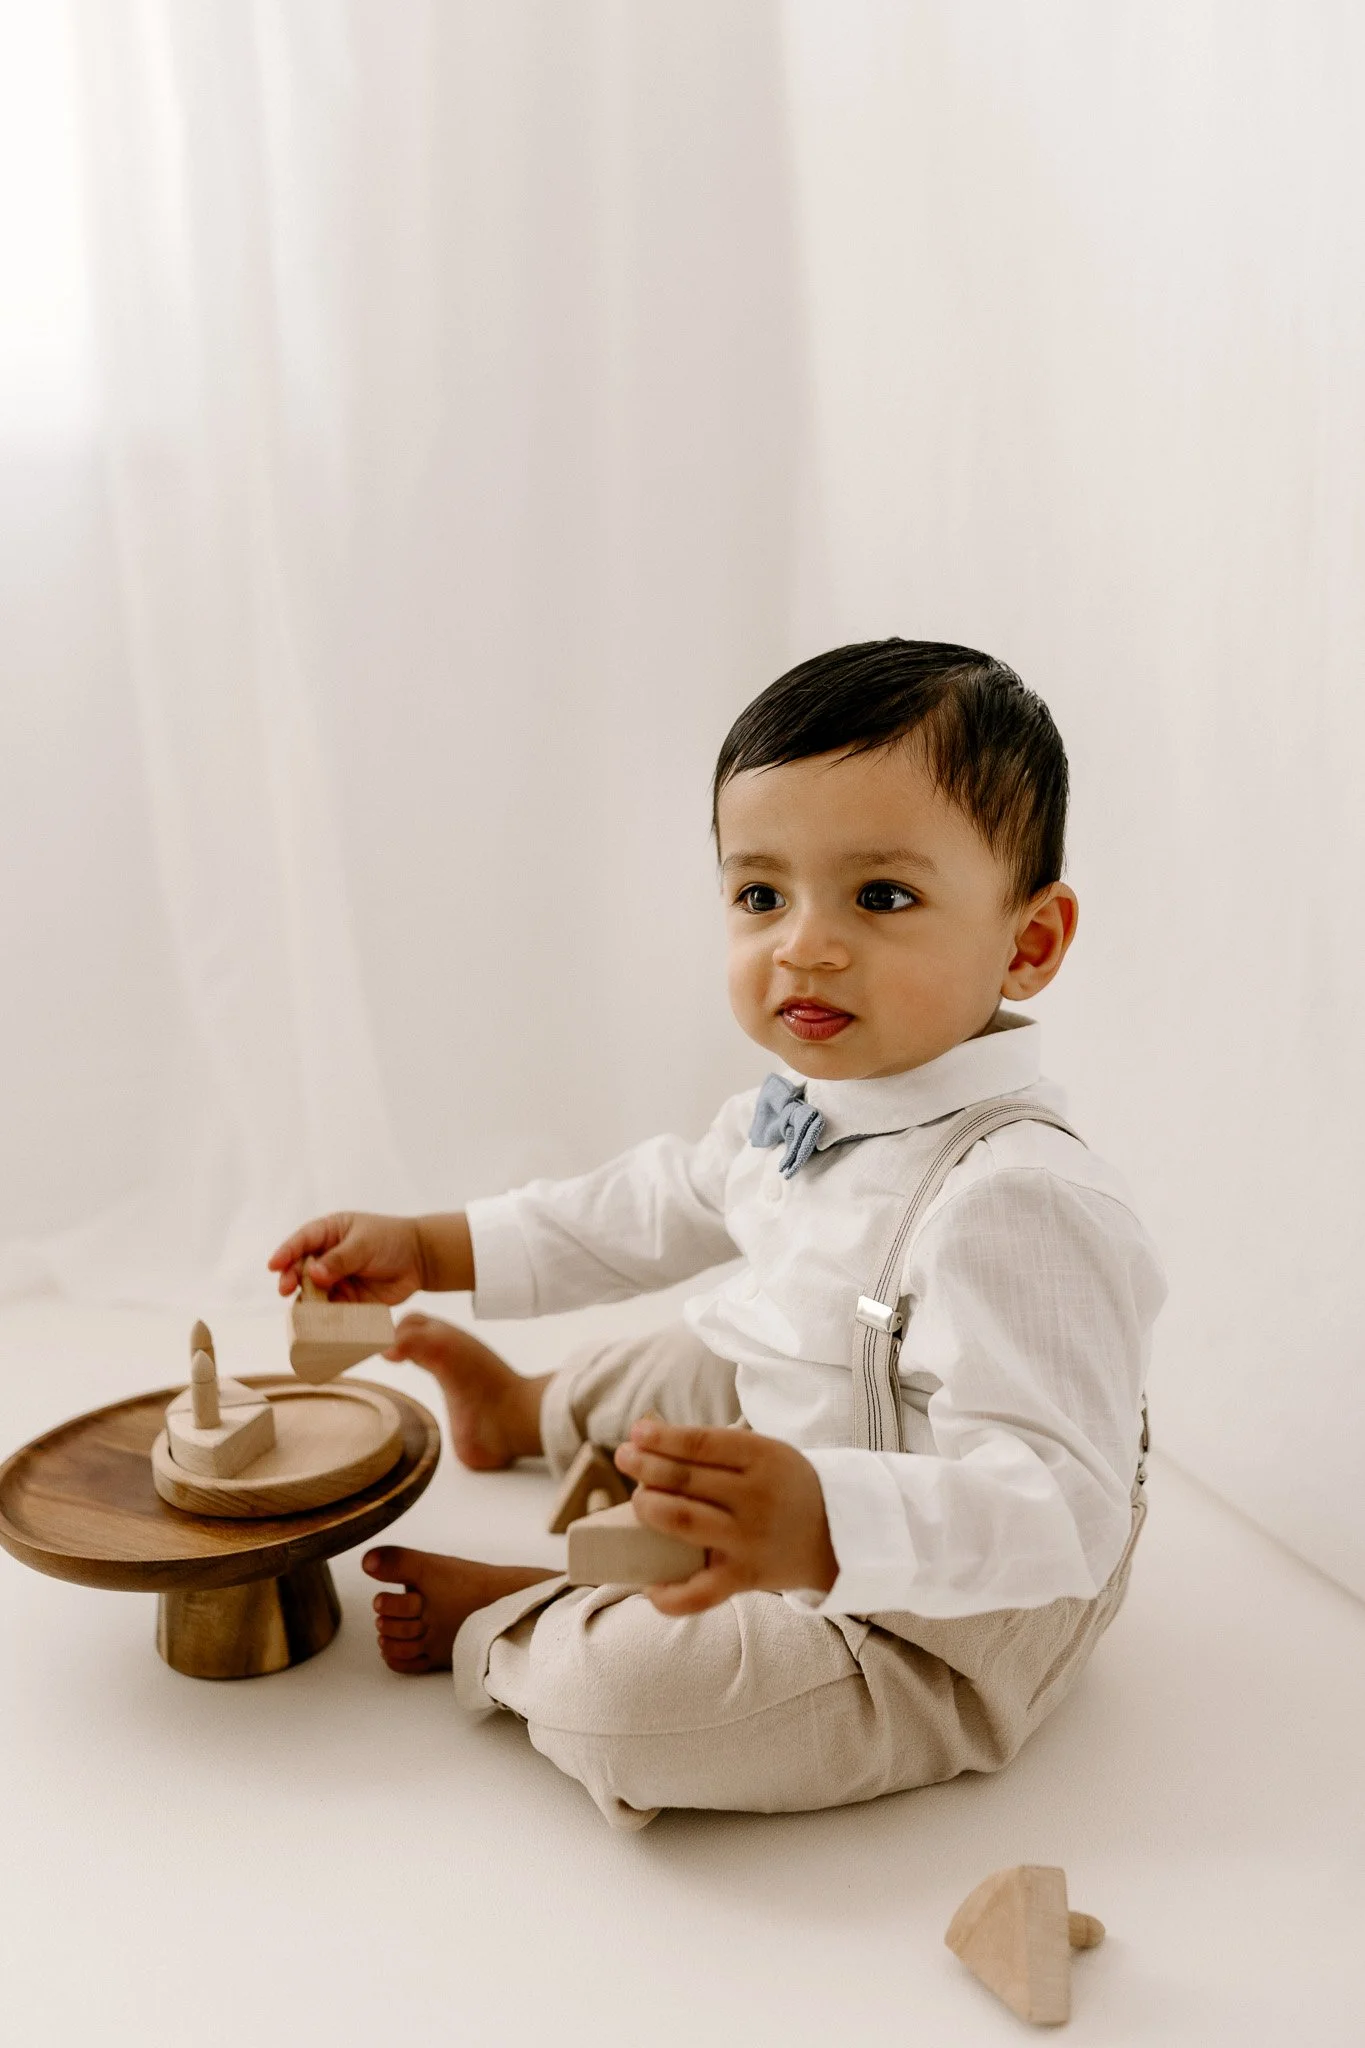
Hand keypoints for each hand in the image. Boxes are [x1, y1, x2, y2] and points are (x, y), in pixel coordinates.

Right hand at [267, 1211, 425, 1303]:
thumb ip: (340, 1259)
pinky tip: (320, 1323)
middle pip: (300, 1269)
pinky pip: (329, 1310)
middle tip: (286, 1289)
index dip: (285, 1253)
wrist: (420, 1260)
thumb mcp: (365, 1244)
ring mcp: (335, 1280)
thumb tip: (313, 1273)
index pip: (301, 1241)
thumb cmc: (391, 1240)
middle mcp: (326, 1257)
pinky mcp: (346, 1300)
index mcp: (328, 1233)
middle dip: (291, 1279)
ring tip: (303, 1309)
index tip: (274, 1265)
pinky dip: (323, 1317)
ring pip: (312, 1293)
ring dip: (306, 1301)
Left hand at [613, 1420, 838, 1615]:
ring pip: (683, 1523)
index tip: (637, 1432)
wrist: (839, 1537)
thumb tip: (651, 1437)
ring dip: (649, 1509)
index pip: (701, 1443)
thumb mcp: (766, 1453)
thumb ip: (717, 1448)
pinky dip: (669, 1594)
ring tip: (638, 1501)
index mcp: (763, 1458)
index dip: (662, 1437)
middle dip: (645, 1467)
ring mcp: (748, 1540)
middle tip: (625, 1458)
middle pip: (685, 1480)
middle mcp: (756, 1498)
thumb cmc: (787, 1487)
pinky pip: (701, 1592)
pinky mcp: (745, 1577)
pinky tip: (647, 1585)